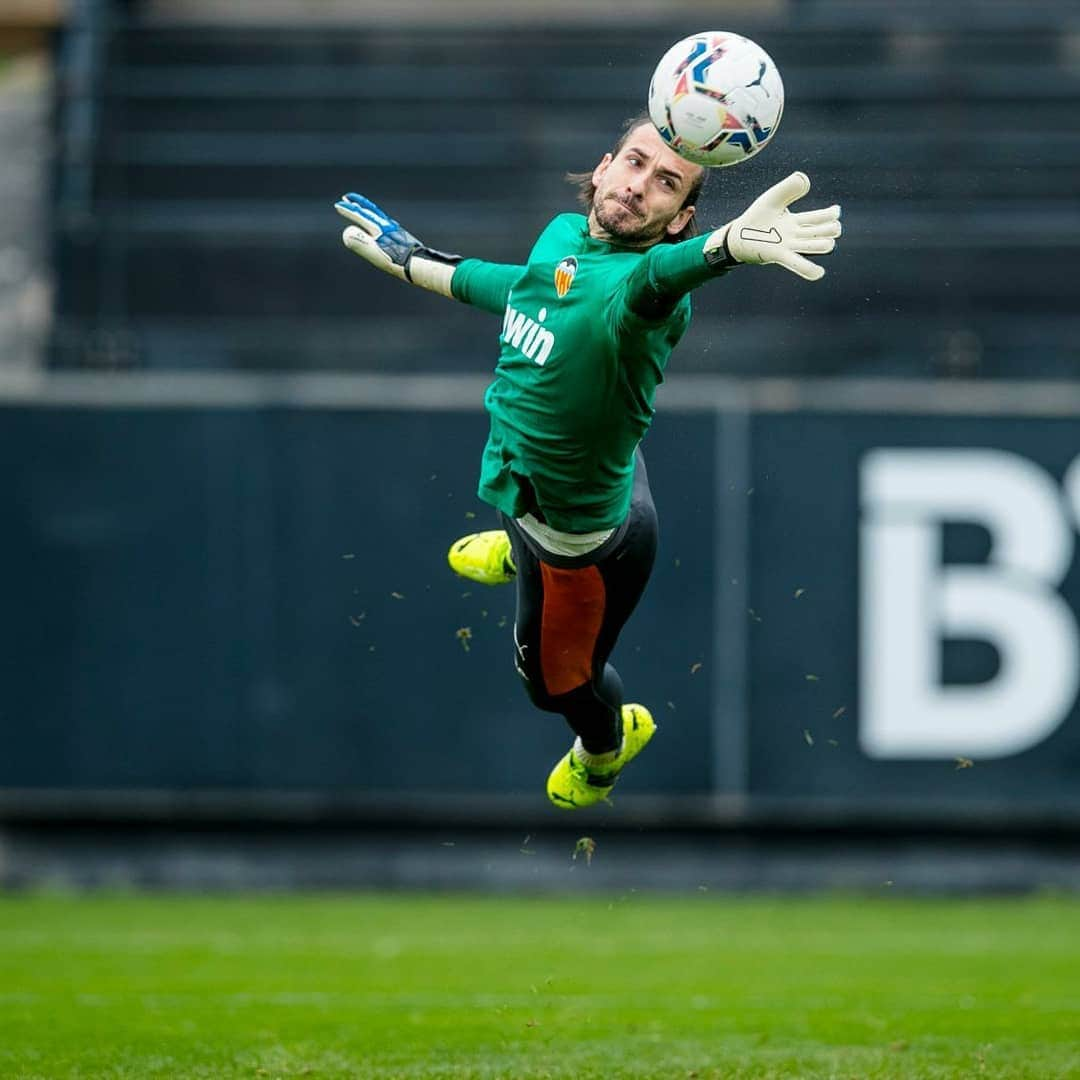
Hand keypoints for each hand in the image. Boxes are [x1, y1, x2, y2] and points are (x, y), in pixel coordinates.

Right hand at [335, 192, 421, 281]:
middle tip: (347, 198)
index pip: (360, 216)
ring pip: (378, 217)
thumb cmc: (398, 261)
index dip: (348, 210)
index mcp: (380, 228)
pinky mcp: (400, 238)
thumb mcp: (376, 253)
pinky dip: (377, 220)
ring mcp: (395, 231)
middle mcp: (388, 226)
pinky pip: (385, 224)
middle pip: (370, 212)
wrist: (419, 265)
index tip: (337, 205)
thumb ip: (361, 242)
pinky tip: (378, 226)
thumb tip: (347, 232)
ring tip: (361, 209)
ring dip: (367, 211)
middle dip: (357, 205)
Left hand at [706, 172, 840, 281]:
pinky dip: (808, 269)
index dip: (832, 214)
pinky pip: (797, 264)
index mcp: (796, 222)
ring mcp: (789, 246)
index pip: (821, 217)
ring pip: (816, 246)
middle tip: (829, 226)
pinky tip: (818, 273)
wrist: (738, 236)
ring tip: (826, 243)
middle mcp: (796, 235)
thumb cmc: (756, 218)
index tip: (835, 211)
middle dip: (831, 229)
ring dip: (823, 244)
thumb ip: (789, 187)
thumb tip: (806, 181)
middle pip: (823, 232)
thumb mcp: (773, 198)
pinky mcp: (778, 255)